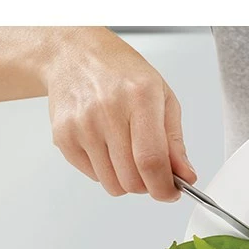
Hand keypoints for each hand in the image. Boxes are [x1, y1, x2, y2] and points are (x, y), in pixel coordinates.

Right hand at [44, 28, 195, 199]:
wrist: (75, 55)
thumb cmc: (122, 74)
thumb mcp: (162, 97)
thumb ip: (175, 142)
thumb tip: (185, 176)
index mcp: (140, 97)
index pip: (152, 161)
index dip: (164, 187)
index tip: (171, 193)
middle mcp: (108, 110)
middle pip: (132, 180)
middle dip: (147, 185)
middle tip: (150, 170)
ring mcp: (81, 125)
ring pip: (112, 184)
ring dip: (126, 180)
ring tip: (127, 153)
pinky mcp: (63, 137)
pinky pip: (93, 177)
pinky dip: (105, 171)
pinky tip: (106, 145)